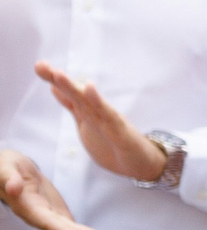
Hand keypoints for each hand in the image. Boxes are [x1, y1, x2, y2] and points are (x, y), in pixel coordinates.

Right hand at [0, 150, 103, 229]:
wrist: (11, 171)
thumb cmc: (6, 168)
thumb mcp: (5, 169)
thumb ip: (9, 178)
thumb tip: (14, 188)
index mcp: (25, 206)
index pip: (44, 220)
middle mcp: (37, 215)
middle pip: (60, 228)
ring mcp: (48, 216)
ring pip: (68, 228)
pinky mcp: (56, 213)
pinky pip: (71, 225)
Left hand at [32, 63, 165, 182]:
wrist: (145, 164)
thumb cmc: (116, 145)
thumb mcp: (87, 125)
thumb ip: (73, 107)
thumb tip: (54, 88)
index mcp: (89, 113)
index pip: (69, 95)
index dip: (54, 80)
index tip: (39, 66)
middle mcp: (98, 113)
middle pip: (76, 95)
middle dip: (59, 80)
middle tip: (40, 65)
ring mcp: (110, 121)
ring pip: (88, 102)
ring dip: (73, 88)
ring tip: (58, 75)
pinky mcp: (120, 132)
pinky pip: (108, 115)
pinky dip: (98, 101)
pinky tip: (89, 87)